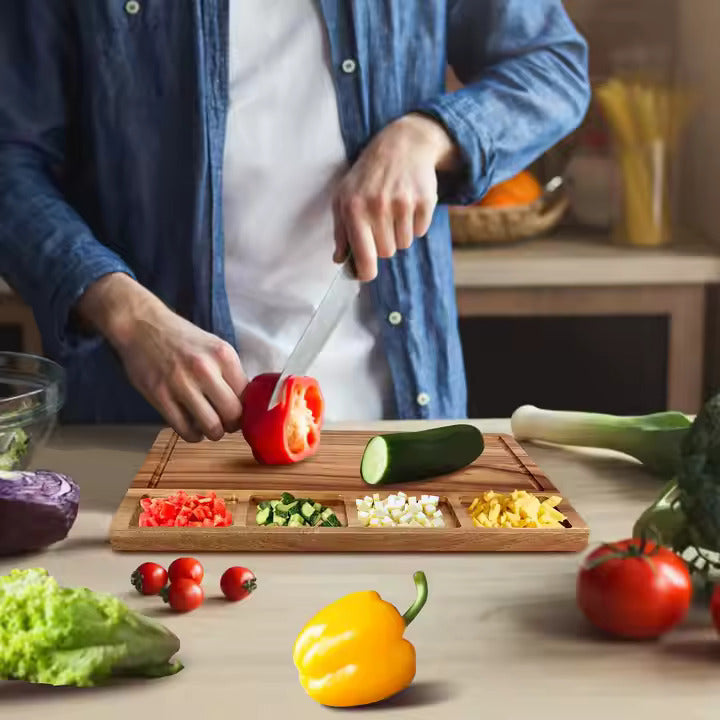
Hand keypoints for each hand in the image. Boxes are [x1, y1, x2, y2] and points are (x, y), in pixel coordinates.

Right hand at [75, 273, 246, 441]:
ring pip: (211, 426)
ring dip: (214, 433)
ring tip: (211, 428)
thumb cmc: (181, 337)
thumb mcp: (214, 346)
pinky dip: (193, 435)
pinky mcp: (160, 396)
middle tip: (227, 423)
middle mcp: (205, 369)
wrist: (141, 325)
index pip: (247, 395)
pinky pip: (185, 429)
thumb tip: (245, 402)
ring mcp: (181, 384)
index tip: (239, 410)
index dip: (246, 407)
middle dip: (233, 424)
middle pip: (233, 414)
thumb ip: (229, 372)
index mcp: (223, 355)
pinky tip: (193, 428)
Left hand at [332, 113, 459, 280]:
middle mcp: (377, 207)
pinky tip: (408, 205)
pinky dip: (415, 224)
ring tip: (394, 211)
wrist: (402, 144)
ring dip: (399, 234)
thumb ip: (340, 231)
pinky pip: (420, 232)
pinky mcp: (424, 201)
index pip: (364, 256)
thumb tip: (340, 260)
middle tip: (381, 223)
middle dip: (384, 244)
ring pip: (404, 244)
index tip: (367, 274)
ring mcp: (402, 203)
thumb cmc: (367, 176)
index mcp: (354, 209)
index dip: (366, 272)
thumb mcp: (344, 197)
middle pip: (386, 253)